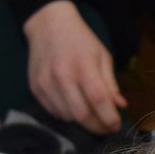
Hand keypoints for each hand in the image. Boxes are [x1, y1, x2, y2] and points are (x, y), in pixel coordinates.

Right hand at [23, 0, 126, 134]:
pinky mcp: (35, 89)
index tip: (116, 126)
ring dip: (82, 122)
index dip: (109, 118)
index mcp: (83, 66)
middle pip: (81, 115)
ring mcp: (46, 84)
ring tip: (91, 116)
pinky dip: (66, 115)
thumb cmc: (80, 40)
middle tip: (105, 127)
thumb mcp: (102, 56)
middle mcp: (62, 77)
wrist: (48, 25)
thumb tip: (120, 106)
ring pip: (67, 117)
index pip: (98, 100)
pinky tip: (74, 107)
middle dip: (97, 127)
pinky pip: (53, 112)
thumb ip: (110, 83)